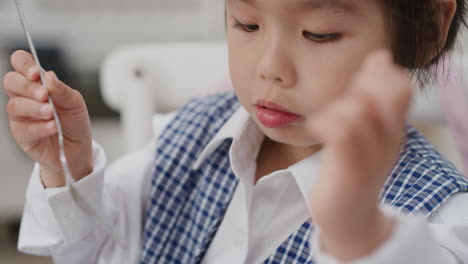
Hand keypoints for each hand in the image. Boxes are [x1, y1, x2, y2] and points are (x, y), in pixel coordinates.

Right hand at [3, 50, 92, 187]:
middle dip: (28, 87)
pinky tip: (53, 127)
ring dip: (34, 108)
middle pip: (11, 81)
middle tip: (44, 95)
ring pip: (14, 105)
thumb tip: (49, 75)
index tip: (36, 73)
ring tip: (51, 113)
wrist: (77, 148)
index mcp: (37, 83)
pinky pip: (24, 128)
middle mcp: (25, 96)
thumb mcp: (75, 103)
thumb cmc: (74, 122)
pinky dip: (41, 127)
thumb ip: (62, 90)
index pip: (21, 63)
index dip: (24, 64)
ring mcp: (21, 116)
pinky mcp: (22, 135)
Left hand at [307, 50, 412, 259]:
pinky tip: (316, 131)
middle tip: (342, 105)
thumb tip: (380, 57)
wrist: (348, 217)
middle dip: (361, 87)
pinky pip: (342, 132)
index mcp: (392, 128)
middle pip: (388, 92)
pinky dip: (325, 123)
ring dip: (337, 108)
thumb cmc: (351, 168)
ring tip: (324, 124)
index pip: (401, 85)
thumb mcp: (366, 128)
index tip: (354, 87)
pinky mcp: (350, 169)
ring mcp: (371, 154)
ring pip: (359, 107)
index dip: (377, 75)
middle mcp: (387, 138)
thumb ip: (370, 94)